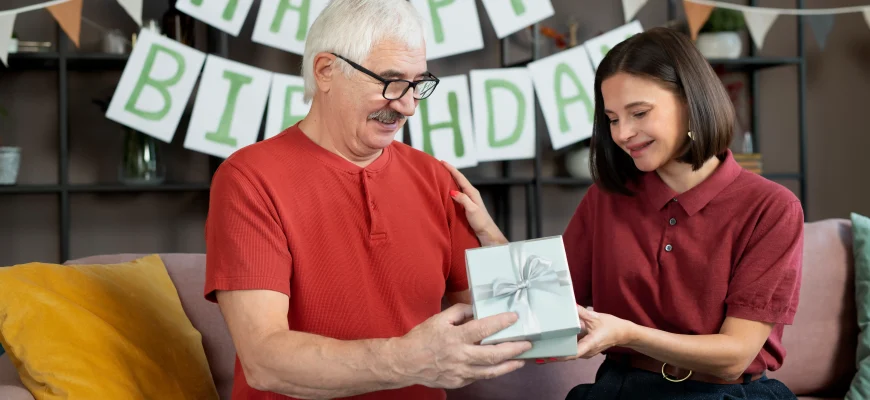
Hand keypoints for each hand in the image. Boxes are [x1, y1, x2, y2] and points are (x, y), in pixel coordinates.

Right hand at [391, 303, 531, 388]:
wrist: (405, 363)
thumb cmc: (421, 339)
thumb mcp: (438, 319)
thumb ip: (459, 312)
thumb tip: (476, 310)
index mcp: (455, 337)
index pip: (483, 329)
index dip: (501, 323)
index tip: (514, 317)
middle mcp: (460, 356)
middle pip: (493, 354)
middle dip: (513, 348)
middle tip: (527, 343)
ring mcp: (460, 372)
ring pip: (490, 371)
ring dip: (509, 365)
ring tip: (521, 359)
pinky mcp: (459, 382)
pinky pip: (479, 377)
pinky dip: (491, 372)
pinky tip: (500, 367)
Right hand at [440, 161, 506, 245]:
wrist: (487, 232)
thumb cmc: (480, 222)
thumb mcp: (472, 210)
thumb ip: (463, 199)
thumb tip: (452, 191)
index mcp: (472, 192)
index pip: (460, 177)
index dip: (451, 169)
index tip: (442, 162)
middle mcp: (471, 193)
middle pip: (459, 179)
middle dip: (450, 171)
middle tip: (440, 164)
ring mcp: (469, 198)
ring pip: (458, 185)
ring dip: (450, 178)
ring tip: (441, 173)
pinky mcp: (467, 204)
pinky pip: (458, 192)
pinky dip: (451, 187)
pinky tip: (447, 189)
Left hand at [535, 305, 635, 363]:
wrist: (623, 334)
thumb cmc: (612, 326)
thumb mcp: (596, 317)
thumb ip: (582, 312)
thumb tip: (569, 305)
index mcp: (590, 344)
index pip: (574, 352)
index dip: (561, 355)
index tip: (548, 356)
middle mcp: (587, 351)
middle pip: (568, 356)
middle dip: (553, 356)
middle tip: (535, 355)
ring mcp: (586, 352)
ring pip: (569, 354)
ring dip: (555, 354)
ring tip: (539, 352)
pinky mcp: (585, 349)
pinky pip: (571, 350)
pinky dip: (561, 349)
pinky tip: (550, 345)